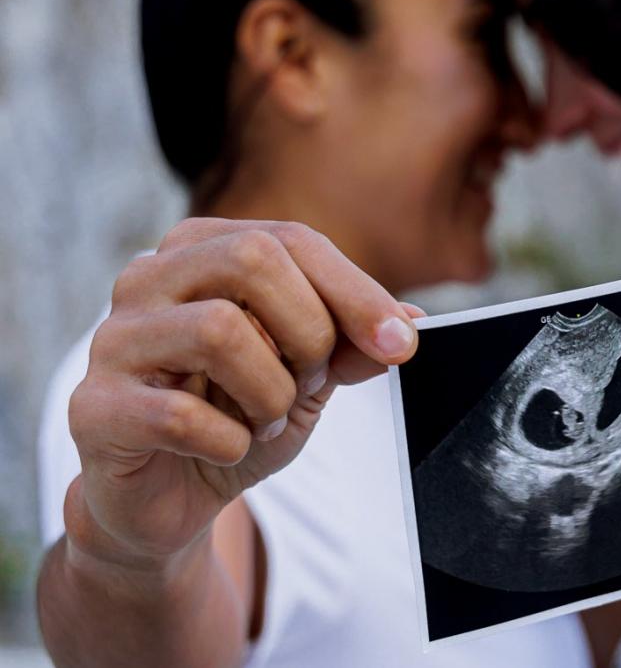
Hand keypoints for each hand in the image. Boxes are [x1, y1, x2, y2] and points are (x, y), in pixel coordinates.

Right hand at [66, 218, 421, 565]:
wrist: (171, 498)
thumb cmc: (238, 417)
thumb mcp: (311, 377)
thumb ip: (353, 344)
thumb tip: (408, 320)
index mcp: (200, 251)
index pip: (290, 241)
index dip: (357, 292)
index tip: (402, 344)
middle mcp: (147, 279)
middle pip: (252, 259)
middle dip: (308, 333)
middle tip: (309, 383)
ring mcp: (112, 340)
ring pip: (219, 330)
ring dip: (270, 393)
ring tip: (265, 420)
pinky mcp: (93, 408)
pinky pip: (182, 415)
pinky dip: (230, 443)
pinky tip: (226, 449)